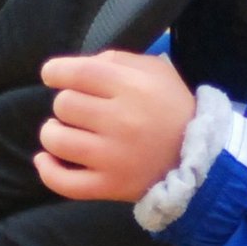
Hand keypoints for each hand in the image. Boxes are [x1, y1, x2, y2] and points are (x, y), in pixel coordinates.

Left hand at [35, 50, 195, 202]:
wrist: (200, 159)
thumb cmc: (172, 108)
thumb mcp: (156, 71)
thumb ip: (118, 60)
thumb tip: (76, 69)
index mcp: (133, 88)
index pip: (79, 73)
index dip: (55, 71)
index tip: (52, 75)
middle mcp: (121, 121)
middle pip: (64, 104)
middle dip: (67, 103)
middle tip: (80, 110)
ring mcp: (113, 157)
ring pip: (57, 140)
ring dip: (53, 132)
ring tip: (64, 131)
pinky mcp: (109, 185)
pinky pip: (64, 181)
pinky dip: (47, 169)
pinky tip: (45, 159)